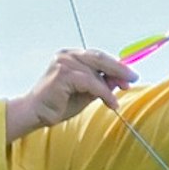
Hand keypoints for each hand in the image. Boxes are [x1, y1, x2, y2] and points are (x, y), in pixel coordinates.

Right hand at [3, 47, 134, 143]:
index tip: (130, 76)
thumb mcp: (85, 93)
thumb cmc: (58, 104)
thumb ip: (100, 84)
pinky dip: (103, 93)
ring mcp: (63, 62)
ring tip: (115, 101)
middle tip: (133, 78)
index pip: (98, 57)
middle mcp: (67, 55)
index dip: (116, 66)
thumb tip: (120, 81)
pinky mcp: (63, 74)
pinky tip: (111, 103)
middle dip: (119, 69)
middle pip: (100, 58)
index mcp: (71, 56)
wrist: (35, 113)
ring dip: (109, 88)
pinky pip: (91, 83)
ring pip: (96, 73)